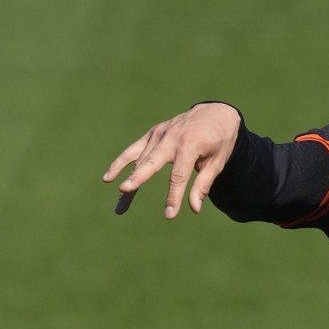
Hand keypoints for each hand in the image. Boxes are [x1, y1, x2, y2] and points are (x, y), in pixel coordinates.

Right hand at [102, 102, 240, 217]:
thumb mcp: (217, 162)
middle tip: (125, 191)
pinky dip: (120, 163)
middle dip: (138, 177)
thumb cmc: (219, 141)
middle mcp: (172, 138)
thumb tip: (194, 208)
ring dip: (128, 180)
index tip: (170, 215)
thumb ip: (203, 184)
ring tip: (120, 203)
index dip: (174, 196)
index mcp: (190, 145)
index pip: (179, 175)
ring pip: (139, 160)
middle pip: (151, 161)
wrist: (215, 113)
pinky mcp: (152, 134)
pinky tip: (109, 177)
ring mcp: (159, 134)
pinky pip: (133, 150)